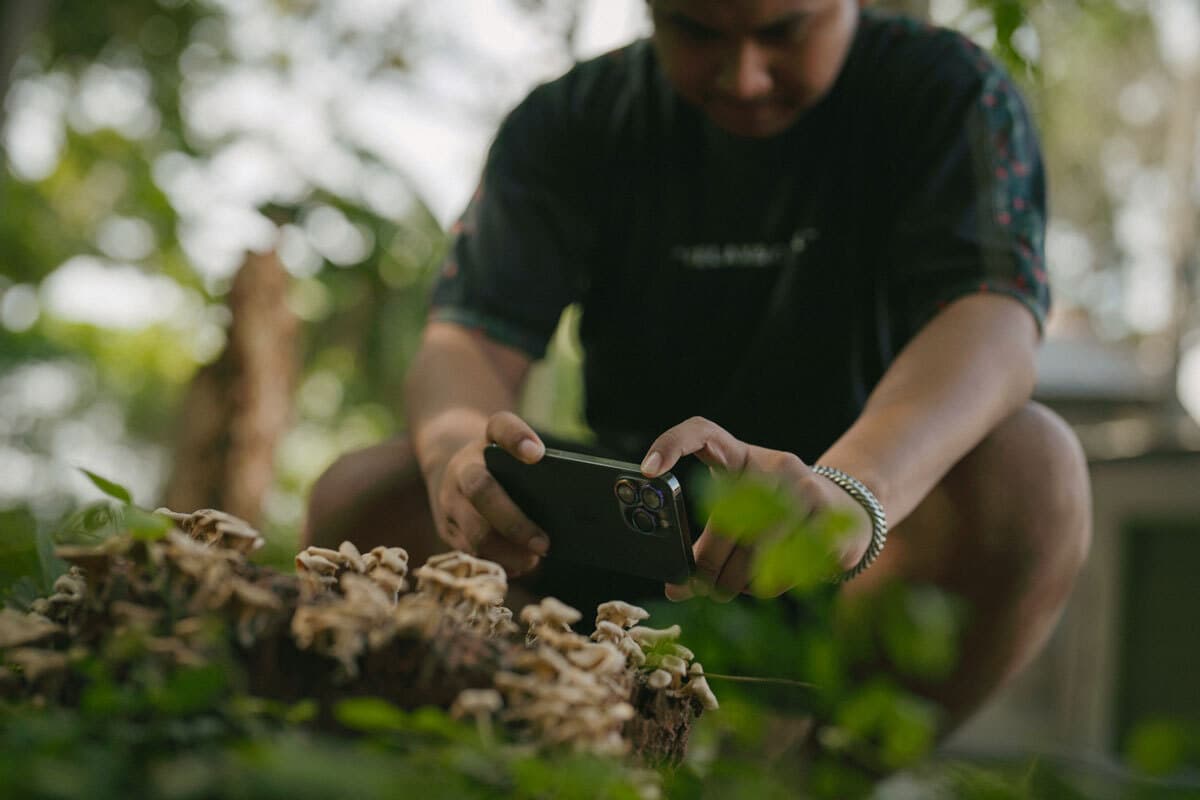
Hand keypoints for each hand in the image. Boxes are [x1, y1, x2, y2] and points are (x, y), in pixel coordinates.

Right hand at [424, 411, 549, 576]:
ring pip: (474, 532)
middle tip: (544, 544)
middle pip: (482, 490)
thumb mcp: (514, 453)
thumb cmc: (501, 465)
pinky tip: (518, 566)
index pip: (501, 427)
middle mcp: (464, 468)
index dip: (517, 438)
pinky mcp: (447, 528)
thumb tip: (571, 504)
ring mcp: (450, 499)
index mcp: (487, 442)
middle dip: (514, 522)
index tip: (537, 454)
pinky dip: (497, 562)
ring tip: (533, 561)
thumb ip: (539, 466)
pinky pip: (470, 552)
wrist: (452, 467)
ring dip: (507, 552)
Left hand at [639, 417, 872, 600]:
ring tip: (733, 585)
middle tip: (697, 587)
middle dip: (706, 565)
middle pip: (725, 520)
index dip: (672, 444)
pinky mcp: (832, 524)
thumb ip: (705, 543)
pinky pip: (784, 571)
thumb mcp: (744, 510)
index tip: (648, 470)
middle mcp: (777, 467)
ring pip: (753, 555)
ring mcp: (809, 492)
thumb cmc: (777, 513)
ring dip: (735, 583)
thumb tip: (675, 589)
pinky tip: (768, 579)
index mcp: (744, 457)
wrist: (849, 508)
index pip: (702, 432)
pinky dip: (766, 586)